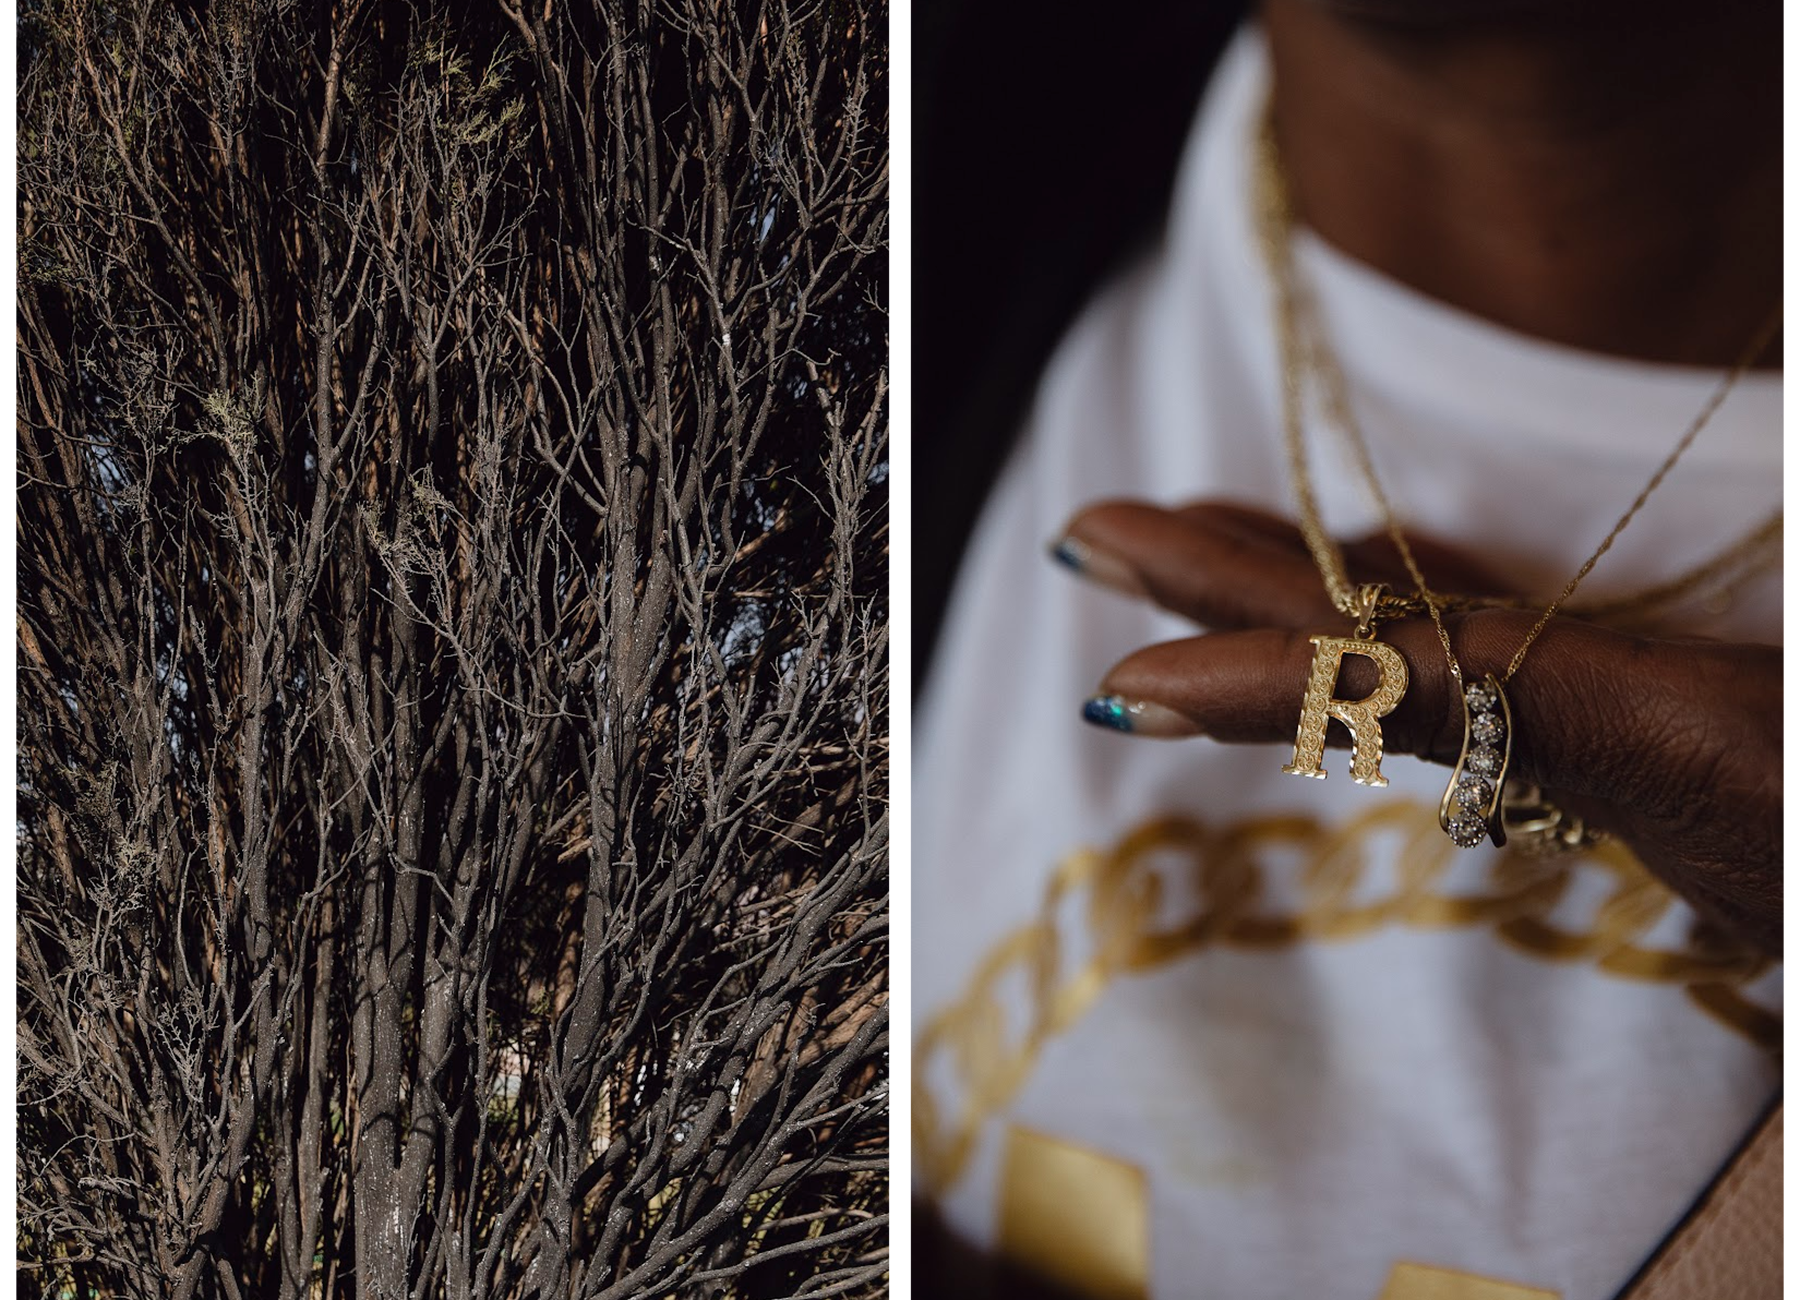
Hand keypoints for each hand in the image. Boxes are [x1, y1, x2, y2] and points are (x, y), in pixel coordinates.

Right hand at [1058, 500, 1789, 957]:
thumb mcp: (1755, 787)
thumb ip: (1533, 699)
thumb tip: (1408, 656)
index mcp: (1629, 702)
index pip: (1409, 670)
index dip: (1270, 674)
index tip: (1131, 682)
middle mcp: (1591, 675)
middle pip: (1374, 607)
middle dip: (1228, 562)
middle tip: (1095, 534)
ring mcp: (1591, 688)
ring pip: (1396, 615)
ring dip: (1267, 576)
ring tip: (1157, 547)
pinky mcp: (1604, 716)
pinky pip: (1448, 656)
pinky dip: (1347, 632)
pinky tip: (1310, 607)